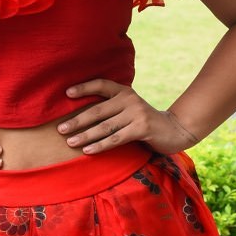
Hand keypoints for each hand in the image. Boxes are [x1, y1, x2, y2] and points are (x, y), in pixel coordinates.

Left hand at [57, 80, 202, 154]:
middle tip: (60, 129)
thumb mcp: (129, 110)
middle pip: (97, 110)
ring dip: (85, 135)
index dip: (84, 88)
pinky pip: (116, 138)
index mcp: (124, 91)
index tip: (66, 94)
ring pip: (105, 126)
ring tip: (70, 142)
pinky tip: (87, 150)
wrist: (175, 130)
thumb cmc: (144, 122)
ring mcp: (136, 113)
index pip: (101, 85)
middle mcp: (129, 99)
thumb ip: (112, 109)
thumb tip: (81, 116)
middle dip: (77, 120)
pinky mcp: (142, 128)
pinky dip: (100, 145)